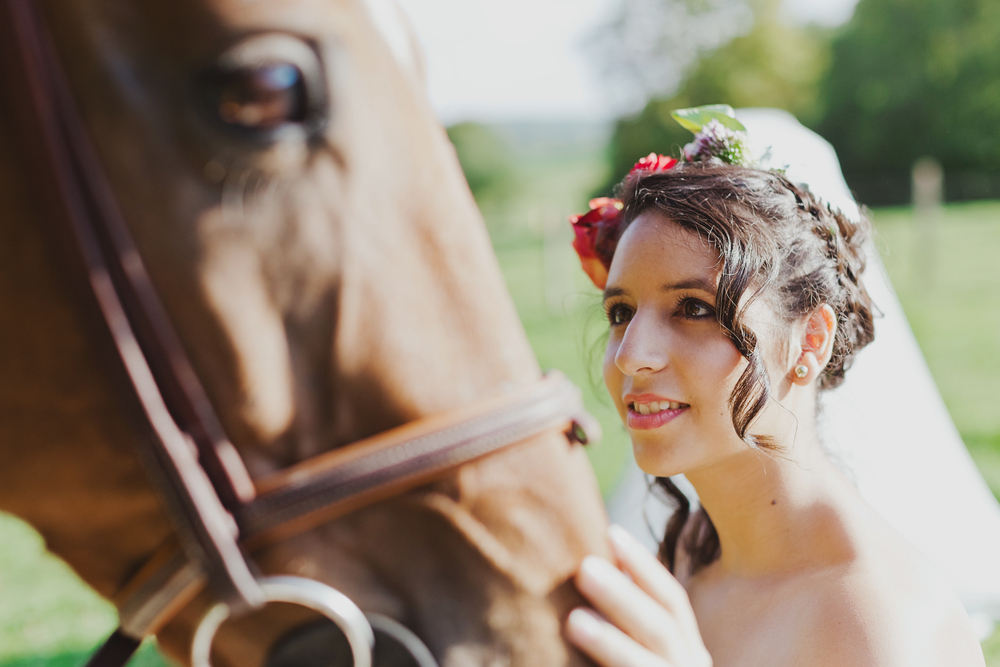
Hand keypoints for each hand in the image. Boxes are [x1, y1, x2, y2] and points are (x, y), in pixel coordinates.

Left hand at [566, 525, 711, 666]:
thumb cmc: (630, 665)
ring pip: (643, 665)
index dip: (644, 565)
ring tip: (573, 620)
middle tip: (584, 567)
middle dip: (624, 596)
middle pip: (661, 627)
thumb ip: (625, 619)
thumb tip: (588, 566)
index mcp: (686, 648)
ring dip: (609, 642)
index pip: (672, 599)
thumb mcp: (640, 646)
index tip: (611, 533)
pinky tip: (570, 662)